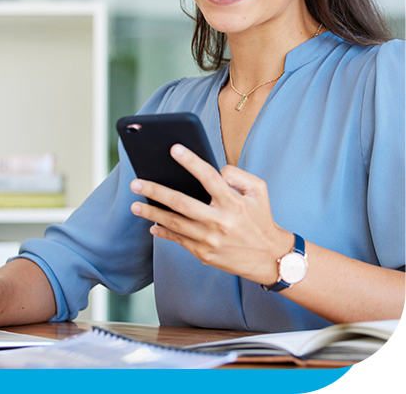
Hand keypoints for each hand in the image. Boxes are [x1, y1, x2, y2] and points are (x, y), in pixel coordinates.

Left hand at [130, 144, 293, 284]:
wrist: (271, 258)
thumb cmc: (261, 218)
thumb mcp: (259, 191)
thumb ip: (237, 174)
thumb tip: (214, 170)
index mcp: (233, 203)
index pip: (208, 177)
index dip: (191, 161)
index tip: (174, 149)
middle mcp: (219, 221)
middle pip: (181, 203)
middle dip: (155, 191)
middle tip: (136, 183)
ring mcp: (210, 240)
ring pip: (174, 224)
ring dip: (151, 213)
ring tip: (134, 205)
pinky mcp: (204, 254)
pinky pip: (179, 240)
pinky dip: (163, 232)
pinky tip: (151, 225)